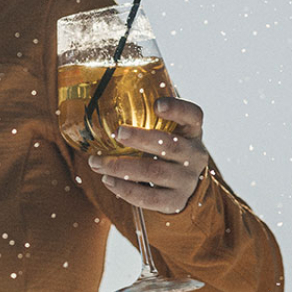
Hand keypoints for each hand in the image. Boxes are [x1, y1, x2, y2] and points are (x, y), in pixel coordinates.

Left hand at [87, 97, 211, 214]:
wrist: (183, 188)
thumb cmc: (164, 150)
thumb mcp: (167, 131)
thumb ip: (147, 115)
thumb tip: (105, 89)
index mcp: (192, 131)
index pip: (193, 115)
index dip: (177, 108)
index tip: (157, 104)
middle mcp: (194, 155)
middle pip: (170, 145)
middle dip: (140, 138)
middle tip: (117, 133)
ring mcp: (187, 180)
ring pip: (154, 172)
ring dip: (121, 166)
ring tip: (96, 162)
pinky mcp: (175, 202)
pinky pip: (150, 198)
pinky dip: (126, 189)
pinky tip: (108, 181)